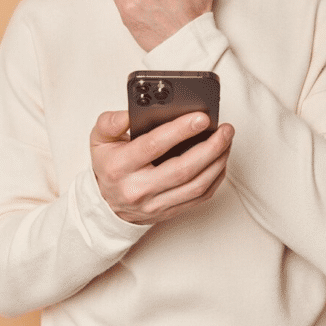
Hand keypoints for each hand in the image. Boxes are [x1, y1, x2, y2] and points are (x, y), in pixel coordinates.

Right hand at [90, 109, 233, 224]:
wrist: (107, 204)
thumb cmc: (109, 166)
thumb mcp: (99, 140)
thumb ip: (110, 122)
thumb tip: (130, 114)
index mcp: (120, 167)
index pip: (153, 146)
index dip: (180, 130)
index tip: (202, 117)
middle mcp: (138, 188)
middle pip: (182, 169)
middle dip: (210, 147)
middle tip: (225, 129)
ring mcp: (156, 204)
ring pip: (196, 185)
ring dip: (218, 162)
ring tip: (227, 141)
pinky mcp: (170, 211)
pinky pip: (200, 197)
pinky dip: (216, 177)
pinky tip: (221, 160)